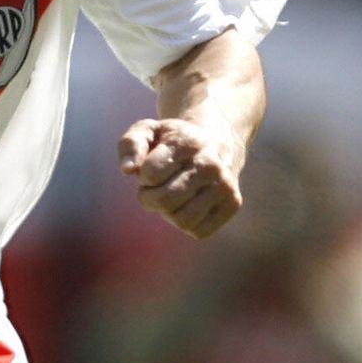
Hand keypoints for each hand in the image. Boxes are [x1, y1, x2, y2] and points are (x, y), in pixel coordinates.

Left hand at [118, 117, 245, 238]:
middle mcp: (210, 164)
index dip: (143, 176)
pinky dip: (187, 223)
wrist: (216, 141)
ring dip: (169, 213)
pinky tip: (189, 205)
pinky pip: (199, 231)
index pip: (150, 174)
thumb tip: (128, 170)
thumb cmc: (173, 141)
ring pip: (183, 220)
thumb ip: (130, 145)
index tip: (151, 169)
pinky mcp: (233, 203)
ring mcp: (225, 185)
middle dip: (151, 198)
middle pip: (164, 201)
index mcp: (187, 143)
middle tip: (157, 187)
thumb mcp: (149, 131)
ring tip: (173, 196)